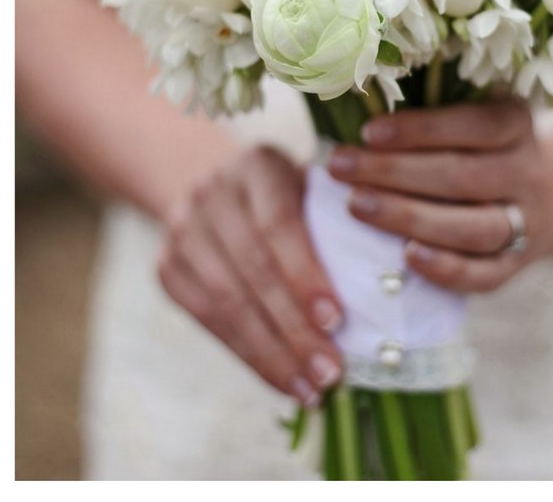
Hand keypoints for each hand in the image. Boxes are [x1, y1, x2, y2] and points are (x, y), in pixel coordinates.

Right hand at [157, 146, 343, 406]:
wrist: (211, 182)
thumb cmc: (291, 192)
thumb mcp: (313, 185)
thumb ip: (338, 222)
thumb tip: (386, 291)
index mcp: (258, 165)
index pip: (279, 226)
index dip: (306, 276)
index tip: (337, 321)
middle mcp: (212, 194)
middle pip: (253, 272)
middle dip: (294, 329)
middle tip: (330, 372)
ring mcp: (182, 232)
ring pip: (226, 303)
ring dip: (271, 354)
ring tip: (309, 388)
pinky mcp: (167, 268)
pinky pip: (207, 320)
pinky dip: (248, 355)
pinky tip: (281, 379)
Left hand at [327, 98, 551, 293]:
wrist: (544, 196)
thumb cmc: (480, 147)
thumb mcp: (471, 116)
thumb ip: (429, 111)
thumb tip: (356, 112)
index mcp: (518, 125)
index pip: (477, 125)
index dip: (423, 130)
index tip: (369, 132)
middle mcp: (527, 173)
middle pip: (465, 178)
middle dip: (396, 172)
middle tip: (341, 167)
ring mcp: (526, 223)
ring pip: (475, 228)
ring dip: (411, 218)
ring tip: (357, 206)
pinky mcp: (515, 264)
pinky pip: (485, 274)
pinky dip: (447, 269)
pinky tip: (406, 256)